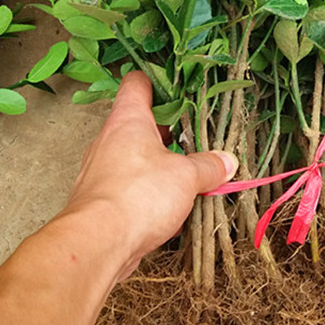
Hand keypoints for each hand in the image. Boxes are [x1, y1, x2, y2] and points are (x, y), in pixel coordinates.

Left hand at [62, 72, 237, 279]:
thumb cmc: (139, 195)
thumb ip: (208, 166)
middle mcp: (109, 139)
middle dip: (169, 131)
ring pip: (135, 157)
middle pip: (140, 122)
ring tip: (189, 173)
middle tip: (195, 136)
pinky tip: (170, 206)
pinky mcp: (101, 199)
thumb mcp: (186, 176)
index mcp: (128, 119)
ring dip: (160, 163)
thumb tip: (226, 161)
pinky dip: (149, 191)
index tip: (179, 87)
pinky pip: (129, 185)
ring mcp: (102, 169)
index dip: (158, 81)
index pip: (137, 84)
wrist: (98, 243)